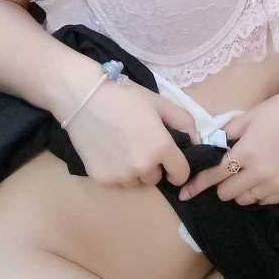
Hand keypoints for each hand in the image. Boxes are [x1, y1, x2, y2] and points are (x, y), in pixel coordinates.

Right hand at [61, 75, 199, 190]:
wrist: (82, 96)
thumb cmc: (124, 96)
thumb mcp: (160, 103)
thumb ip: (184, 122)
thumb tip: (196, 142)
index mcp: (160, 148)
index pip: (181, 174)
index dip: (179, 166)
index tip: (171, 158)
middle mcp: (142, 167)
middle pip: (156, 178)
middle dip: (153, 165)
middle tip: (140, 142)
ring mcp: (120, 176)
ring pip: (136, 182)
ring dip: (135, 170)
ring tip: (123, 145)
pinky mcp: (101, 179)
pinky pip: (118, 182)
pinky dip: (117, 171)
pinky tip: (109, 149)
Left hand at [177, 81, 278, 205]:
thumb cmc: (278, 112)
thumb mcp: (247, 118)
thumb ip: (226, 135)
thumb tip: (209, 148)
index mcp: (247, 153)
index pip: (215, 176)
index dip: (197, 185)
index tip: (185, 194)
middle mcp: (261, 174)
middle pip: (227, 194)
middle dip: (222, 185)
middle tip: (229, 172)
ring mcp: (278, 185)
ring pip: (246, 201)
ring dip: (241, 190)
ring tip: (249, 174)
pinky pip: (265, 201)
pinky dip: (260, 193)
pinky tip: (266, 177)